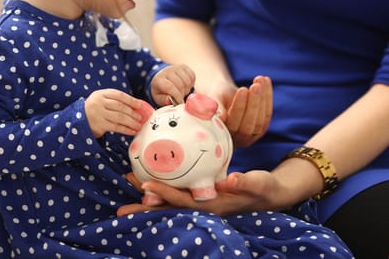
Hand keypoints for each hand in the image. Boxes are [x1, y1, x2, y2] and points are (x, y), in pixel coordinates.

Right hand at [84, 88, 144, 136]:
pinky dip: (126, 129)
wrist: (78, 120)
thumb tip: (136, 105)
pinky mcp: (99, 125)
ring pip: (119, 117)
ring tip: (138, 125)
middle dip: (132, 112)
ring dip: (131, 122)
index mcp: (101, 94)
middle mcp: (99, 103)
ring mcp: (98, 114)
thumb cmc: (95, 109)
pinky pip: (116, 127)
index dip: (131, 100)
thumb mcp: (101, 99)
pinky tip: (132, 131)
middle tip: (140, 117)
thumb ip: (115, 100)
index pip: (119, 95)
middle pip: (120, 107)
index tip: (140, 105)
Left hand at [117, 170, 293, 216]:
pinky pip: (177, 195)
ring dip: (148, 200)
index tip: (145, 184)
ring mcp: (200, 205)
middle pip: (169, 208)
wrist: (267, 195)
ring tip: (128, 188)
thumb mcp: (257, 183)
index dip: (164, 193)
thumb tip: (229, 180)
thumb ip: (244, 182)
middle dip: (145, 207)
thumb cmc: (263, 188)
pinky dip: (161, 191)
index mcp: (213, 205)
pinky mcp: (200, 198)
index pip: (183, 200)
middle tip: (120, 208)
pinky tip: (148, 181)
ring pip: (169, 203)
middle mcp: (202, 208)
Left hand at [150, 64, 195, 105]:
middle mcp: (167, 71)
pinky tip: (185, 86)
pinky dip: (191, 83)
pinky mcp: (184, 66)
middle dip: (182, 94)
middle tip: (180, 98)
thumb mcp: (159, 98)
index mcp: (158, 79)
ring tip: (182, 92)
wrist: (163, 79)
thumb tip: (169, 100)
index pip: (169, 87)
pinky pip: (192, 76)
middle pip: (180, 84)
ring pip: (187, 81)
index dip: (177, 96)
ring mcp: (176, 67)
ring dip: (187, 89)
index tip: (180, 103)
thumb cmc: (161, 91)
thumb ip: (163, 100)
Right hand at [209, 76, 272, 147]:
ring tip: (260, 79)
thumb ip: (214, 108)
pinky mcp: (260, 129)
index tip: (242, 89)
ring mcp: (250, 138)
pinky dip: (267, 96)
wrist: (223, 98)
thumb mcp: (213, 100)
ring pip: (260, 121)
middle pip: (248, 126)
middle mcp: (235, 142)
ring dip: (262, 99)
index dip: (239, 107)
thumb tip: (219, 116)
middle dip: (253, 104)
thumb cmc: (215, 98)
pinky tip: (266, 80)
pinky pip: (267, 114)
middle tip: (255, 86)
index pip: (233, 125)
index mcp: (220, 137)